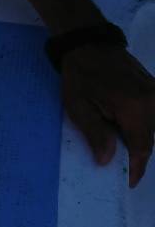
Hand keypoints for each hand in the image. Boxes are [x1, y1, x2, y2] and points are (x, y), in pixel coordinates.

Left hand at [61, 44, 154, 187]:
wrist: (89, 44)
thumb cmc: (80, 76)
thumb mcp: (80, 108)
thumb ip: (97, 135)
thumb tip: (108, 161)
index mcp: (135, 107)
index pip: (142, 147)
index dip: (137, 168)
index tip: (130, 183)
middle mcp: (152, 100)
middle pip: (151, 139)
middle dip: (138, 156)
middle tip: (124, 171)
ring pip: (154, 127)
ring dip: (141, 141)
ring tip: (124, 152)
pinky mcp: (153, 86)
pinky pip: (153, 114)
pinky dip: (144, 127)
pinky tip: (127, 132)